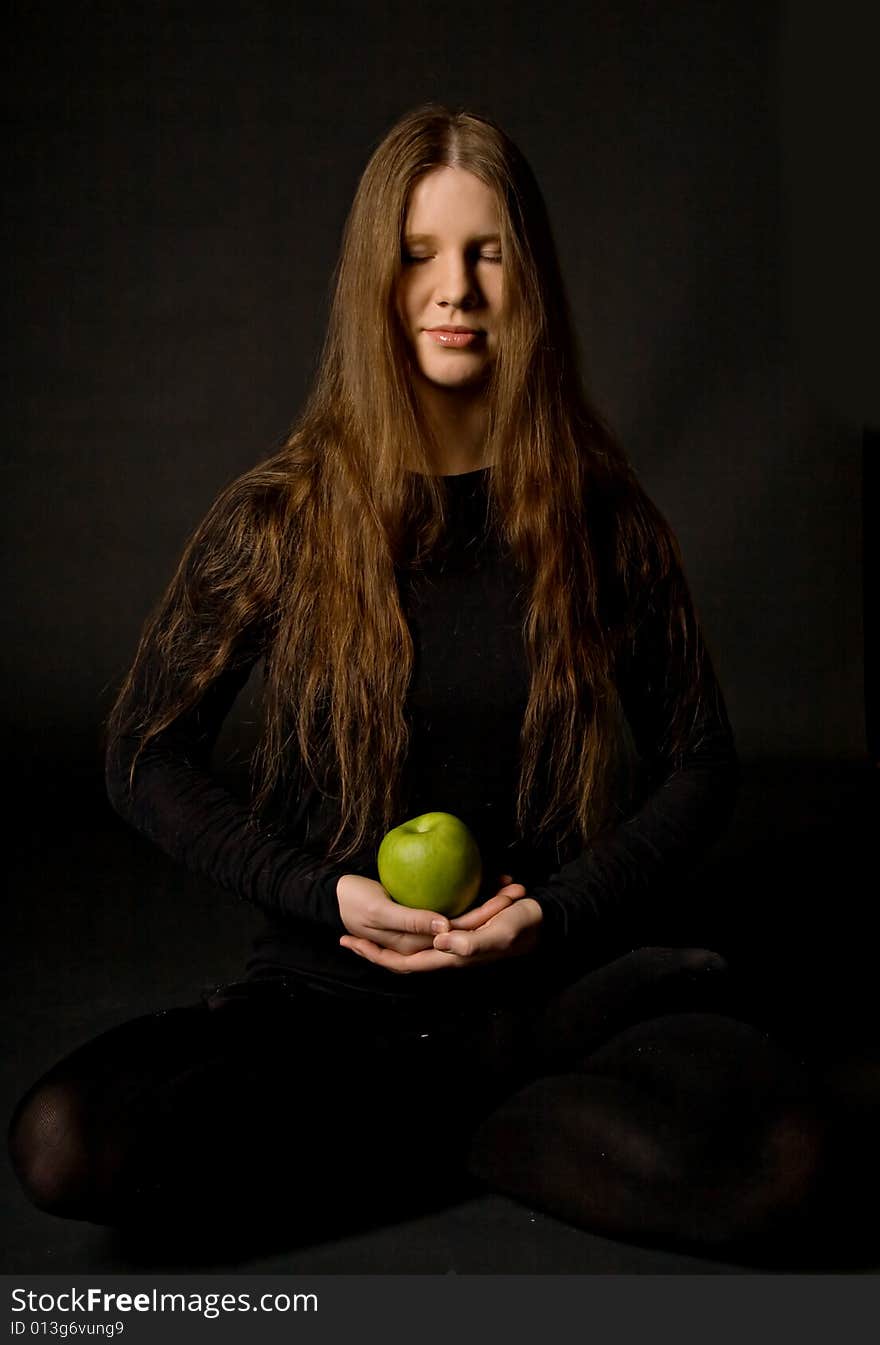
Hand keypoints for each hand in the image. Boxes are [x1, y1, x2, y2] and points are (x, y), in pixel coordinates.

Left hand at [339, 875, 542, 973]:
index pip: (405, 964)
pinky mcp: (457, 928)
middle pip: (401, 957)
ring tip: (363, 923)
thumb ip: (474, 942)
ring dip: (388, 938)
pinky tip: (398, 908)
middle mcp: (447, 952)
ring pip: (410, 944)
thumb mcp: (501, 933)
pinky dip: (410, 923)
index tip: (349, 941)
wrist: (541, 917)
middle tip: (346, 934)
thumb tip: (441, 942)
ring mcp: (451, 942)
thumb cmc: (523, 926)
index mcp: (452, 957)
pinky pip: (425, 928)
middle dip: (373, 949)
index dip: (376, 957)